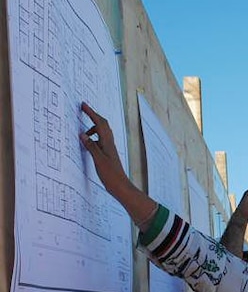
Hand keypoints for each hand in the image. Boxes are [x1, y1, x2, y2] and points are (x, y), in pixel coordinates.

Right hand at [79, 102, 157, 226]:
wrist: (120, 186)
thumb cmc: (110, 174)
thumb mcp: (98, 160)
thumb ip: (90, 146)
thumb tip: (82, 134)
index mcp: (107, 142)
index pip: (99, 123)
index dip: (91, 113)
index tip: (83, 105)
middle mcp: (110, 143)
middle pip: (103, 125)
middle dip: (93, 116)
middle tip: (83, 110)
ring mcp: (110, 148)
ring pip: (102, 132)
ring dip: (93, 128)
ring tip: (83, 132)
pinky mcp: (108, 154)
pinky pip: (101, 140)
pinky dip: (94, 137)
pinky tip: (89, 143)